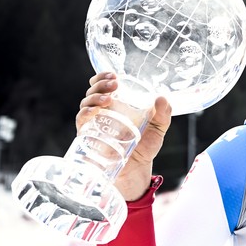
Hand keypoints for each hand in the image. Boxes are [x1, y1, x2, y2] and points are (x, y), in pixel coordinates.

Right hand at [77, 72, 172, 200]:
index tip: (114, 75)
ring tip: (108, 99)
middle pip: (93, 91)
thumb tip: (162, 98)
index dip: (104, 77)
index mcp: (117, 104)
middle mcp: (103, 111)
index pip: (104, 85)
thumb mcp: (158, 129)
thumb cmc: (145, 147)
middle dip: (100, 84)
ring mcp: (94, 123)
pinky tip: (94, 111)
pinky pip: (82, 121)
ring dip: (94, 97)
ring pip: (86, 103)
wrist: (137, 170)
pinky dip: (85, 113)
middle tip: (114, 84)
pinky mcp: (88, 136)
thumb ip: (163, 114)